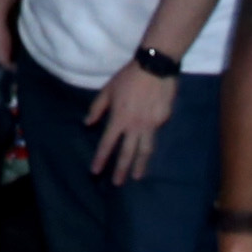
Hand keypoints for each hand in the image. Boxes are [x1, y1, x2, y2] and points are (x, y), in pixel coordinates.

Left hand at [87, 66, 176, 181]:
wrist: (156, 67)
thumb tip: (87, 123)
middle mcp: (135, 126)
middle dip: (121, 170)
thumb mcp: (108, 90)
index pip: (107, 144)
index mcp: (119, 118)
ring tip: (137, 177)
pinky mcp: (164, 120)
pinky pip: (156, 133)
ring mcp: (151, 125)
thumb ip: (97, 108)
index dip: (101, 158)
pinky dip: (151, 141)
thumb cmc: (128, 77)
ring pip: (145, 150)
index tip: (95, 171)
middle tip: (117, 183)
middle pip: (127, 153)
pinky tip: (149, 146)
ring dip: (140, 165)